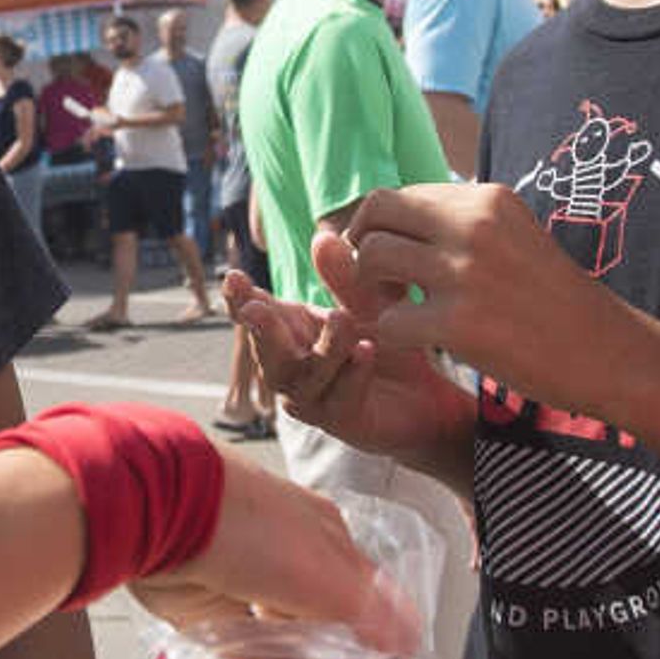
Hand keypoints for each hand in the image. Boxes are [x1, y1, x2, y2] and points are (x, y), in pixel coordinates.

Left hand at [131, 460, 417, 658]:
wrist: (165, 511)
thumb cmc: (257, 529)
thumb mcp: (329, 573)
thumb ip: (372, 615)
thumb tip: (409, 645)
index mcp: (328, 539)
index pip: (371, 598)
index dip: (385, 641)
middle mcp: (294, 565)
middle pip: (332, 629)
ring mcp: (253, 595)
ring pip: (294, 652)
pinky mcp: (216, 622)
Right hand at [219, 265, 475, 463]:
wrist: (428, 397)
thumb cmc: (387, 346)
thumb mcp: (369, 305)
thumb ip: (345, 277)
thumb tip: (323, 237)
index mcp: (290, 333)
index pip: (256, 315)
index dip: (240, 299)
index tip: (232, 277)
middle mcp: (291, 368)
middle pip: (267, 352)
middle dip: (260, 329)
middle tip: (256, 308)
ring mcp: (312, 399)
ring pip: (304, 377)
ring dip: (323, 347)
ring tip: (342, 318)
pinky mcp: (342, 421)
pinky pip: (341, 397)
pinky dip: (352, 373)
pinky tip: (366, 350)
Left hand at [320, 184, 643, 406]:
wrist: (608, 354)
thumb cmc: (555, 301)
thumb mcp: (515, 236)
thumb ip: (464, 221)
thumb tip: (401, 214)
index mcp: (487, 199)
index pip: (401, 195)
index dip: (382, 228)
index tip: (391, 260)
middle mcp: (475, 225)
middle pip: (377, 213)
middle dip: (363, 246)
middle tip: (381, 281)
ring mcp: (466, 273)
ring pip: (372, 259)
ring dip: (371, 289)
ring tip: (397, 309)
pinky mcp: (459, 324)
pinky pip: (387, 320)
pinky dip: (390, 334)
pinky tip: (417, 342)